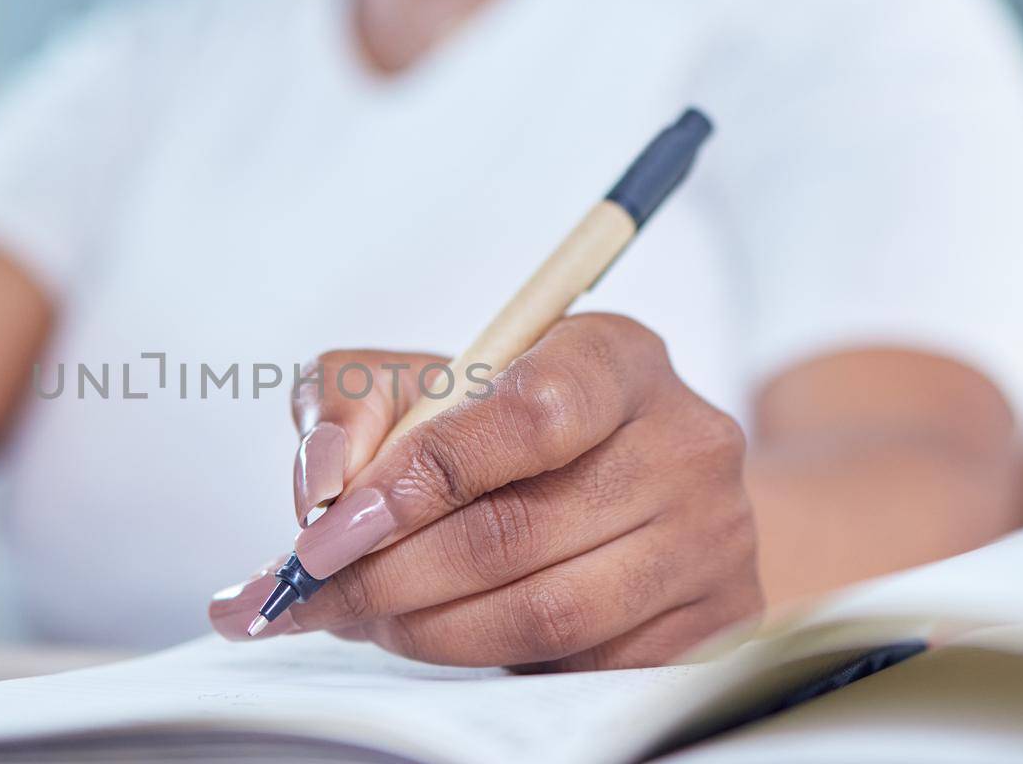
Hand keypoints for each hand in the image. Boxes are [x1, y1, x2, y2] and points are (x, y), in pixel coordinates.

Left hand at [210, 314, 762, 669]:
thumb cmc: (501, 428)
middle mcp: (684, 441)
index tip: (329, 530)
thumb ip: (348, 403)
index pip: (527, 415)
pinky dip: (484, 663)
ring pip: (544, 613)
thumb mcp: (417, 383)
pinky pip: (582, 666)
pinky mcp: (711, 622)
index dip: (418, 481)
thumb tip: (323, 487)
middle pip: (519, 529)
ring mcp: (710, 538)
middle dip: (389, 575)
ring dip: (425, 629)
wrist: (623, 489)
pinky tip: (432, 636)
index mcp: (614, 356)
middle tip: (311, 595)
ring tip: (361, 618)